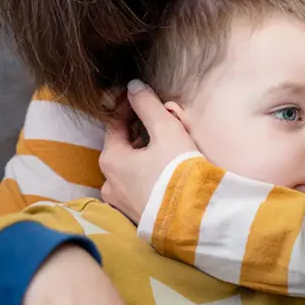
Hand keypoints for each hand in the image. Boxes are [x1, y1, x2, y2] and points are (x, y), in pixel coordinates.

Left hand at [99, 80, 198, 223]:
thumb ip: (148, 105)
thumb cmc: (178, 170)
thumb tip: (133, 86)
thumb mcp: (166, 130)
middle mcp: (109, 182)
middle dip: (143, 130)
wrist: (194, 218)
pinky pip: (139, 184)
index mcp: (111, 159)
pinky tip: (169, 169)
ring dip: (147, 152)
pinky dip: (150, 172)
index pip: (115, 123)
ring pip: (132, 167)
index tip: (142, 94)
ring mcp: (121, 202)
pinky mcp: (137, 215)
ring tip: (171, 144)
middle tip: (165, 120)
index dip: (129, 105)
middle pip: (124, 146)